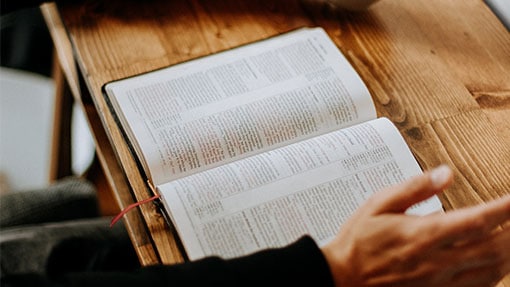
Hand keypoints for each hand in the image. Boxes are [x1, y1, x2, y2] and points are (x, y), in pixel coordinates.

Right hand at [322, 165, 509, 286]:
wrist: (343, 277)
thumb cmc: (358, 240)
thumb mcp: (378, 204)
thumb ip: (414, 188)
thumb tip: (446, 174)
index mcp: (422, 234)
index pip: (476, 220)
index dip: (503, 209)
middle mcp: (436, 261)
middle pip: (492, 248)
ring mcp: (439, 281)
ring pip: (490, 270)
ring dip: (509, 252)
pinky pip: (477, 286)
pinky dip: (495, 272)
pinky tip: (498, 262)